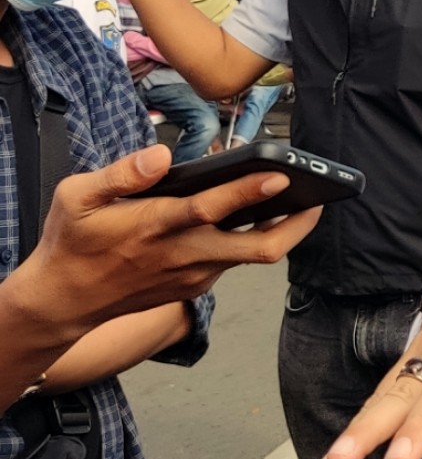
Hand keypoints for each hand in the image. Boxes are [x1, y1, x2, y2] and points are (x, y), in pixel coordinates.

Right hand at [3, 146, 319, 341]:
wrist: (64, 302)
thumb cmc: (72, 242)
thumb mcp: (77, 198)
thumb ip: (119, 174)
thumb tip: (161, 156)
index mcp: (155, 227)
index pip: (212, 209)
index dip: (248, 192)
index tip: (280, 175)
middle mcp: (184, 254)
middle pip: (257, 248)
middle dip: (296, 225)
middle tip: (320, 198)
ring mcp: (195, 274)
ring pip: (252, 256)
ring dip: (280, 230)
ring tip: (300, 198)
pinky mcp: (197, 284)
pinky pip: (234, 260)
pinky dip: (251, 238)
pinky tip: (259, 213)